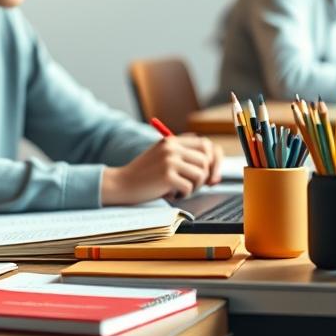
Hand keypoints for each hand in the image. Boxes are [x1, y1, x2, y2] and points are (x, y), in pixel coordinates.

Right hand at [101, 134, 220, 205]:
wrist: (121, 184)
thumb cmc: (144, 176)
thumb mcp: (163, 159)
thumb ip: (185, 160)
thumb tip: (215, 175)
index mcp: (171, 141)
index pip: (206, 144)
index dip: (214, 160)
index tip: (212, 175)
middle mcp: (171, 147)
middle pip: (206, 160)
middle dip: (205, 177)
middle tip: (192, 186)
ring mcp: (169, 160)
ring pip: (201, 174)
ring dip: (194, 187)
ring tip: (180, 190)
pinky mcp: (166, 175)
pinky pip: (189, 187)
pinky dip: (183, 194)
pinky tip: (170, 194)